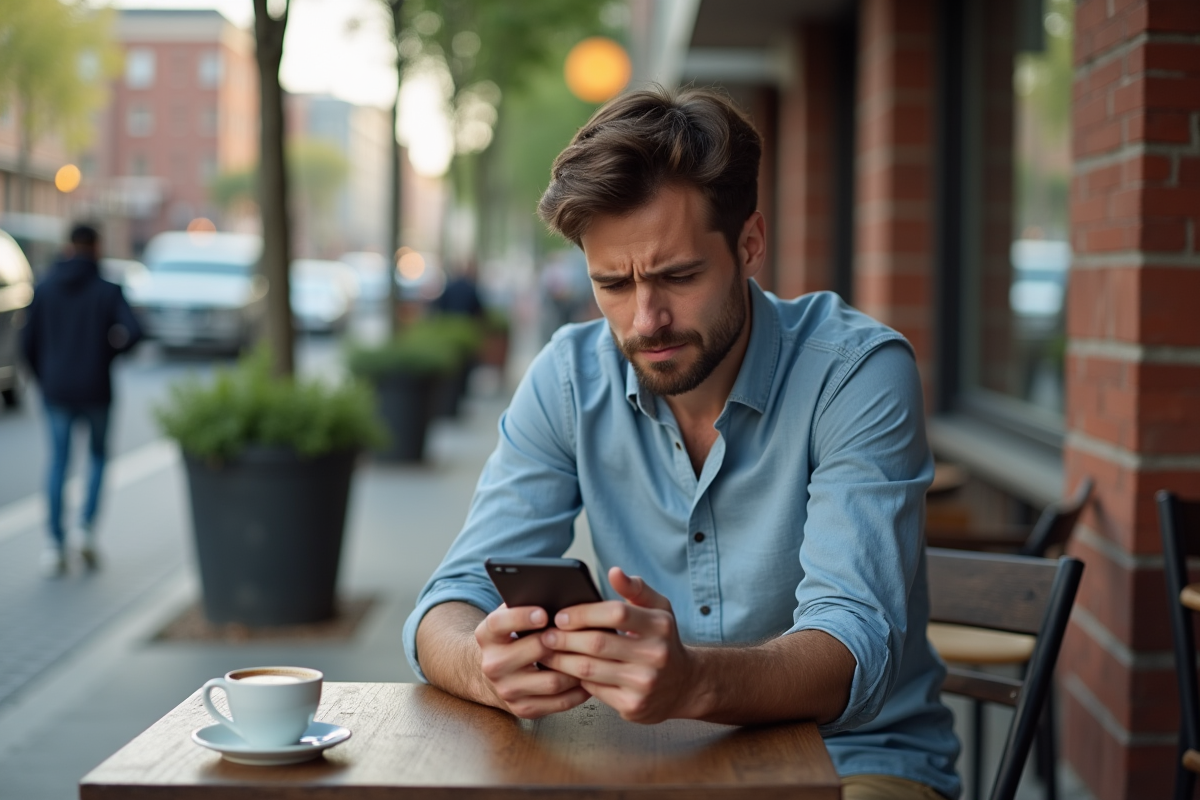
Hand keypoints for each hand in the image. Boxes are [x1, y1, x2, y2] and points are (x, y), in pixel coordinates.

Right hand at [473, 604, 590, 718]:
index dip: (522, 616)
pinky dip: (579, 692)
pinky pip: (558, 703)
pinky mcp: (522, 709)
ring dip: (577, 668)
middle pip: (534, 650)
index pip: (499, 623)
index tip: (544, 613)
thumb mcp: (512, 617)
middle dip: (563, 642)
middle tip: (586, 633)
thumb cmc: (514, 636)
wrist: (498, 672)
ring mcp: (507, 690)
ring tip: (594, 656)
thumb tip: (560, 595)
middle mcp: (492, 664)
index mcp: (487, 635)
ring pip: (552, 681)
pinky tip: (590, 679)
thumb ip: (526, 604)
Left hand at [539, 567, 701, 723]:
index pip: (616, 613)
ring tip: (546, 652)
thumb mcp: (659, 610)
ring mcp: (644, 683)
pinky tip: (564, 672)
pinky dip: (575, 680)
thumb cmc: (664, 641)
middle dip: (564, 638)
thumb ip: (636, 589)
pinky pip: (593, 690)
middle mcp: (655, 654)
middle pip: (597, 643)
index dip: (583, 613)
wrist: (685, 685)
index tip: (561, 616)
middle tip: (544, 635)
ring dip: (562, 660)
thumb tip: (614, 572)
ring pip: (590, 669)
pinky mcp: (632, 705)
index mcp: (660, 625)